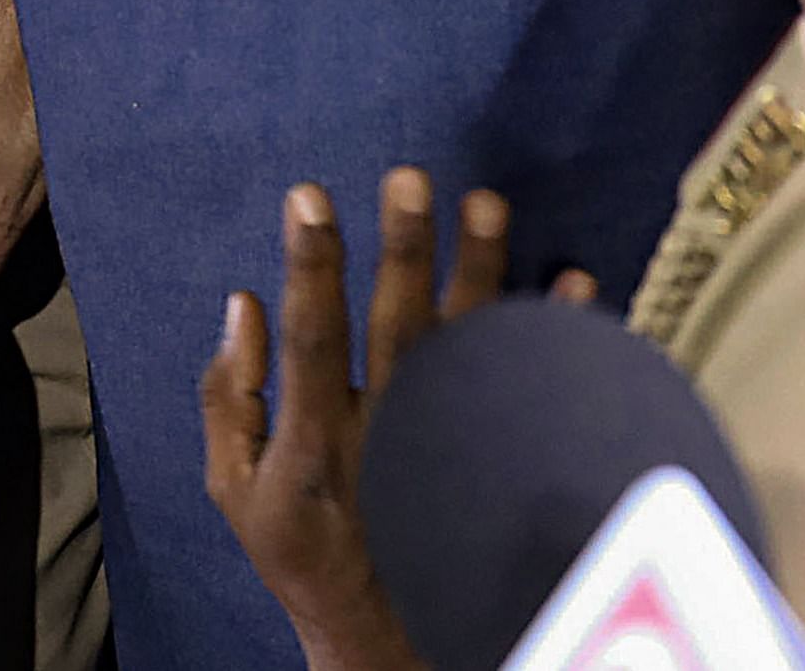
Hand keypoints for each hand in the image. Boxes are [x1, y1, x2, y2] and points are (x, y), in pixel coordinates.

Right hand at [202, 170, 513, 670]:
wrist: (382, 638)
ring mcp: (445, 454)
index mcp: (312, 442)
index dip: (309, 264)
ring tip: (486, 205)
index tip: (309, 197)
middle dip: (401, 249)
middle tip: (409, 179)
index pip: (311, 336)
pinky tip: (575, 290)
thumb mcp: (234, 490)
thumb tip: (243, 304)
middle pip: (397, 331)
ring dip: (478, 273)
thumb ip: (230, 398)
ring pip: (467, 351)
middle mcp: (384, 441)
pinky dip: (555, 343)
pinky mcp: (489, 466)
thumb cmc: (303, 553)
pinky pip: (530, 397)